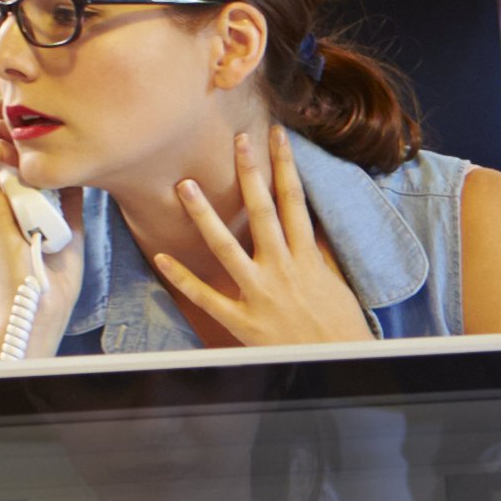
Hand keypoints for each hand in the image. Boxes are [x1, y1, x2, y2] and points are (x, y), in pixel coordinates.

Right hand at [0, 99, 51, 322]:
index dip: (4, 129)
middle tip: (29, 118)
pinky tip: (27, 160)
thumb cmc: (53, 277)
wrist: (42, 306)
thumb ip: (66, 198)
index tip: (37, 122)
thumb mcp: (67, 226)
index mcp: (0, 202)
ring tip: (27, 138)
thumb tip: (78, 171)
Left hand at [152, 131, 374, 347]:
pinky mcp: (242, 320)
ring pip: (227, 247)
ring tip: (186, 186)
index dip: (285, 165)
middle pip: (264, 211)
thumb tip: (307, 226)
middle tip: (237, 140)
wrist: (337, 363)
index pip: (295, 201)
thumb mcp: (335, 282)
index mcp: (308, 257)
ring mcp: (259, 293)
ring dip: (205, 215)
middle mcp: (282, 268)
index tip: (276, 137)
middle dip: (251, 173)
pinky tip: (161, 257)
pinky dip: (183, 278)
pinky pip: (206, 295)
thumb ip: (317, 253)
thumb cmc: (339, 326)